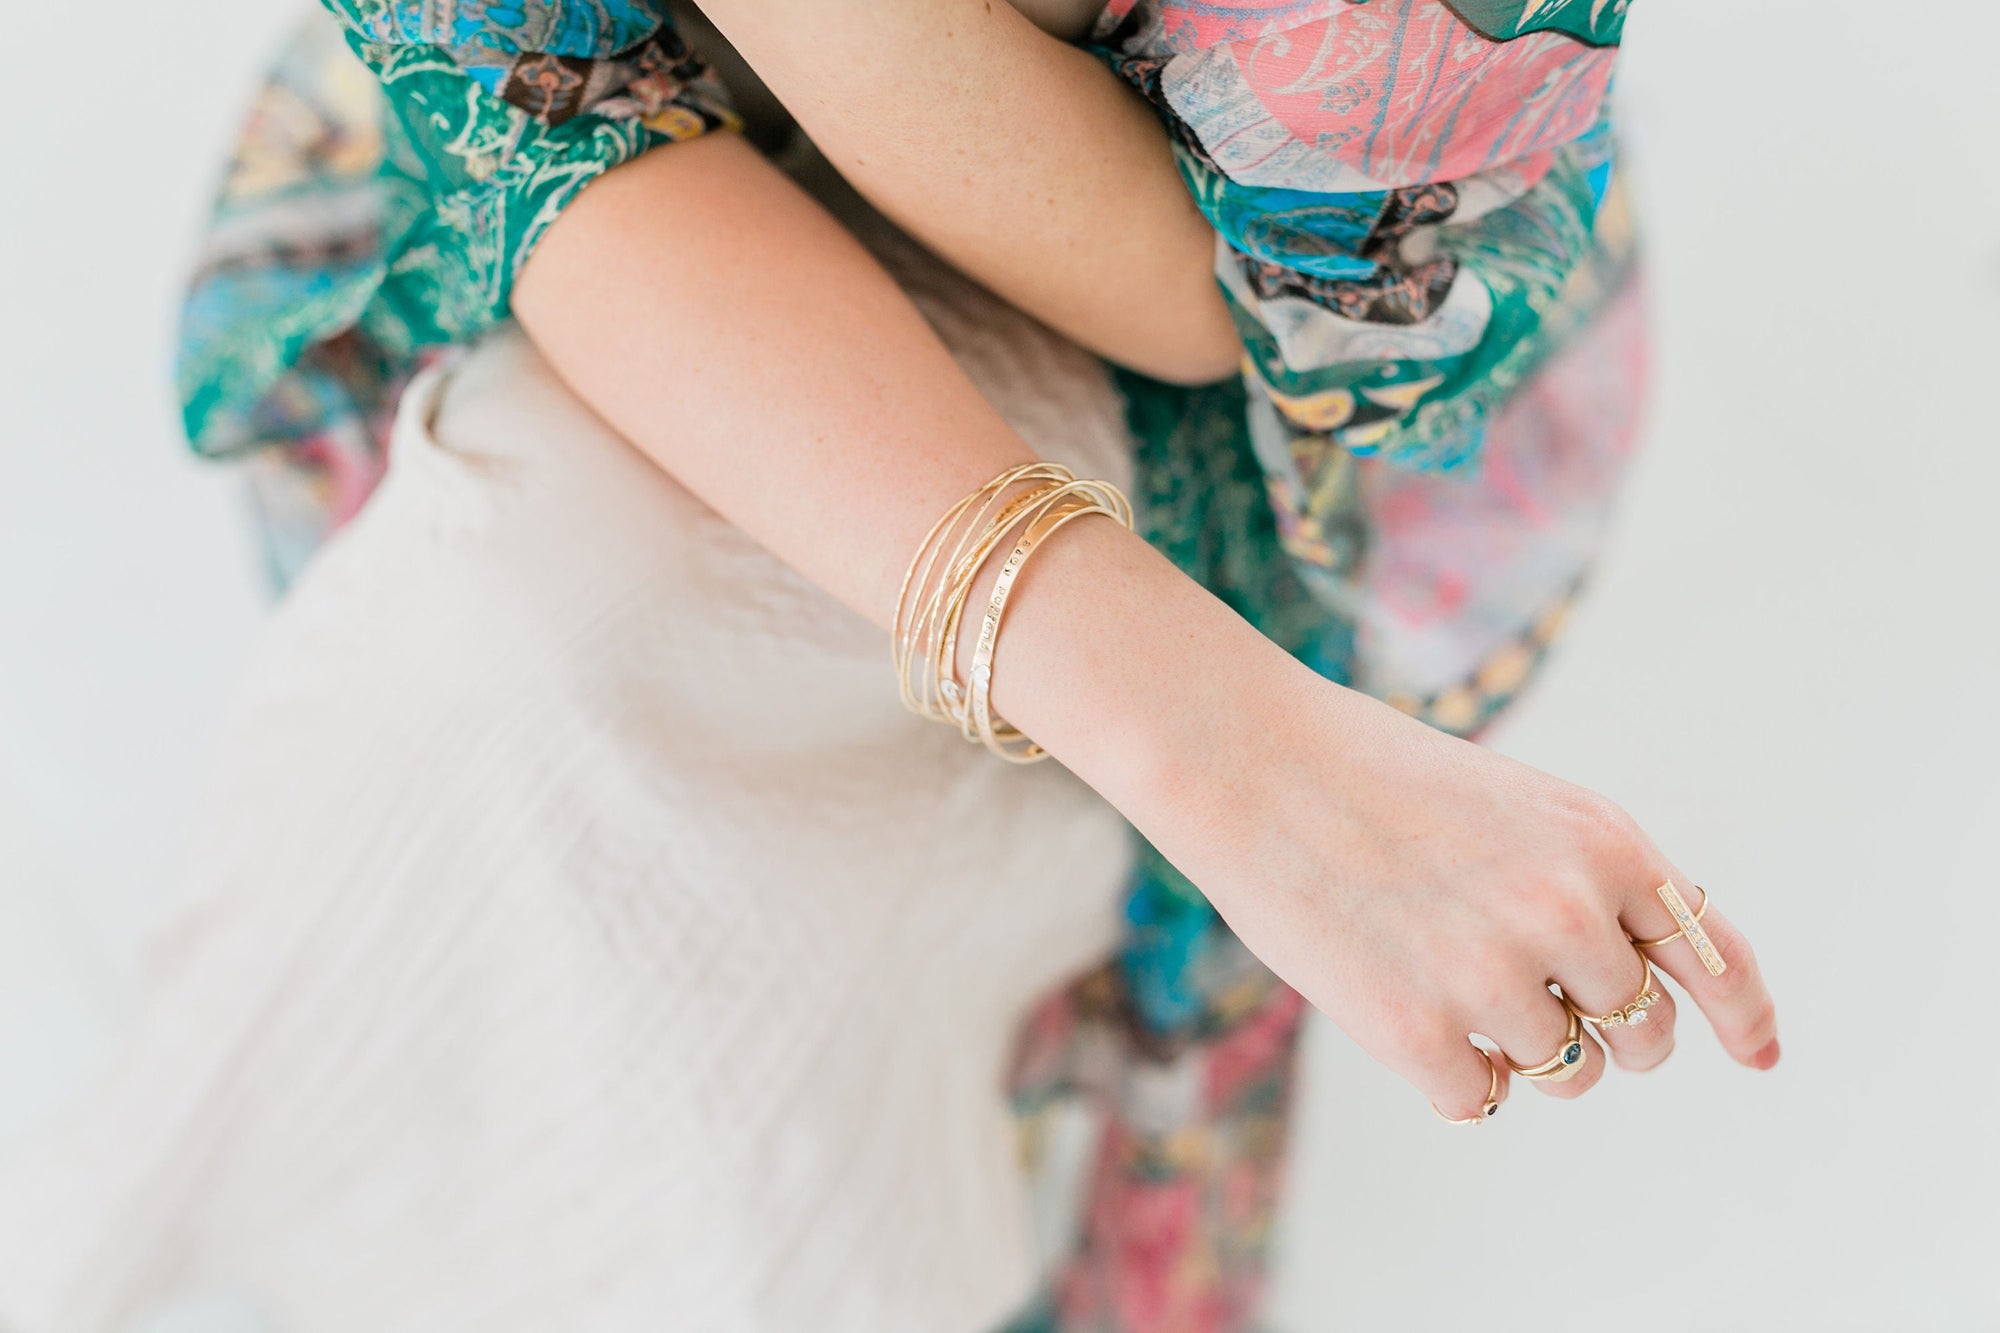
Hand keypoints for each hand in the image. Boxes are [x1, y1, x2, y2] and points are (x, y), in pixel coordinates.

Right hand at [1131, 664, 1781, 1118]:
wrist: (1251, 762)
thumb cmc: (1381, 775)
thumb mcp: (1522, 803)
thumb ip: (1599, 882)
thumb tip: (1650, 993)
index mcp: (1606, 843)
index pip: (1713, 956)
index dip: (1744, 1016)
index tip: (1759, 1055)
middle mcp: (1568, 913)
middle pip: (1642, 1035)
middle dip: (1605, 1030)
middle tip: (1533, 993)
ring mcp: (1492, 977)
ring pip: (1566, 1074)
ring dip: (1519, 1046)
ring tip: (1443, 973)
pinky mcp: (1417, 1033)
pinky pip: (1481, 1099)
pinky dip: (1452, 1073)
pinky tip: (1402, 1004)